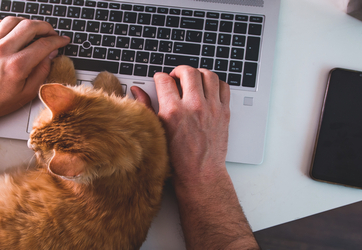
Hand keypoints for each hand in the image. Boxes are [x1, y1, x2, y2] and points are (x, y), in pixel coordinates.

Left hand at [0, 17, 68, 177]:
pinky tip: (16, 30)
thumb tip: (50, 57)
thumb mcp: (25, 94)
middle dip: (46, 27)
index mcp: (17, 66)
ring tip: (35, 30)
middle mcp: (4, 51)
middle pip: (31, 26)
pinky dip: (10, 23)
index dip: (58, 41)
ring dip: (28, 22)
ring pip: (14, 20)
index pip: (44, 44)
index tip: (62, 41)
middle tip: (51, 33)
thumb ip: (41, 73)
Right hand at [135, 68, 255, 249]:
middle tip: (176, 76)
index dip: (159, 77)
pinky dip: (216, 83)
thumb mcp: (156, 132)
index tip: (160, 80)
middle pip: (188, 72)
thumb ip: (146, 107)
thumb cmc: (177, 159)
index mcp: (173, 111)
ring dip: (199, 73)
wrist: (200, 174)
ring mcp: (211, 108)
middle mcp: (193, 106)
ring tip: (193, 80)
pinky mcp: (224, 112)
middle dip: (179, 71)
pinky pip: (224, 87)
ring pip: (208, 75)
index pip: (164, 80)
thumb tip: (137, 91)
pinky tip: (208, 89)